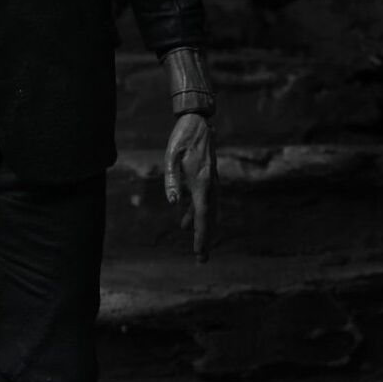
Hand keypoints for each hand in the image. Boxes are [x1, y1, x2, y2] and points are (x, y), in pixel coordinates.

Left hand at [163, 113, 217, 262]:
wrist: (197, 121)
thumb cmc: (181, 139)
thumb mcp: (171, 158)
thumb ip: (171, 181)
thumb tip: (174, 203)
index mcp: (201, 182)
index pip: (201, 215)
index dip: (201, 235)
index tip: (199, 251)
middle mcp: (210, 185)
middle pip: (209, 218)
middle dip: (206, 239)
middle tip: (202, 260)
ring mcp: (211, 182)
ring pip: (209, 212)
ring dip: (204, 229)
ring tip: (198, 248)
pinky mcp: (207, 179)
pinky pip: (204, 202)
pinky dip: (197, 214)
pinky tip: (185, 222)